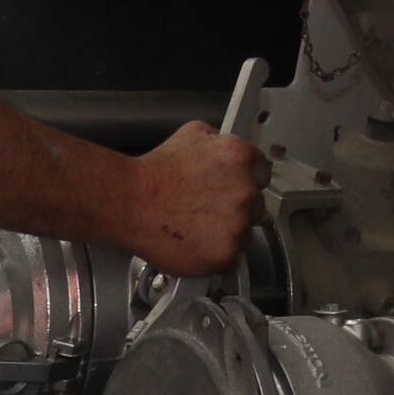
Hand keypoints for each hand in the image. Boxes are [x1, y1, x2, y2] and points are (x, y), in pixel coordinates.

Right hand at [116, 122, 265, 278]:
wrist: (130, 202)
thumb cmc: (154, 171)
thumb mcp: (192, 134)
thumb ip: (220, 142)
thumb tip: (227, 148)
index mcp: (240, 158)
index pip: (263, 173)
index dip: (247, 181)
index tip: (235, 189)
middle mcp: (246, 191)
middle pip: (256, 205)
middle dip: (237, 209)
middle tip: (210, 210)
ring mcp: (238, 224)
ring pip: (246, 235)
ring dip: (228, 234)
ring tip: (199, 229)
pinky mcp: (225, 253)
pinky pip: (232, 260)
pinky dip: (217, 257)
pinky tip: (197, 245)